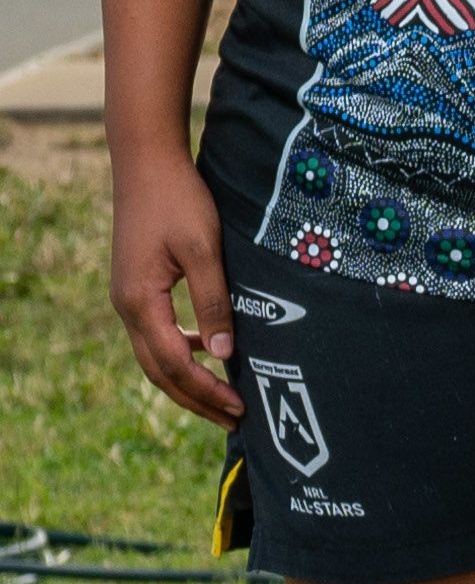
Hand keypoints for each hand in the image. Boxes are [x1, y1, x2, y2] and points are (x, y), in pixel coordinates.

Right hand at [109, 154, 242, 424]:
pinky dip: (182, 352)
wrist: (147, 164)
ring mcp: (129, 298)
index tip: (239, 408)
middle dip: (196, 398)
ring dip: (188, 380)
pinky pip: (158, 333)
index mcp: (140, 303)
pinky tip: (211, 350)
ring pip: (155, 356)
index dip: (206, 390)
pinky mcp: (138, 288)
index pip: (174, 364)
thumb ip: (214, 300)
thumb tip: (225, 354)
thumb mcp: (204, 248)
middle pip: (160, 371)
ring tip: (224, 398)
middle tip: (234, 419)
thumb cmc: (180, 201)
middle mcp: (128, 307)